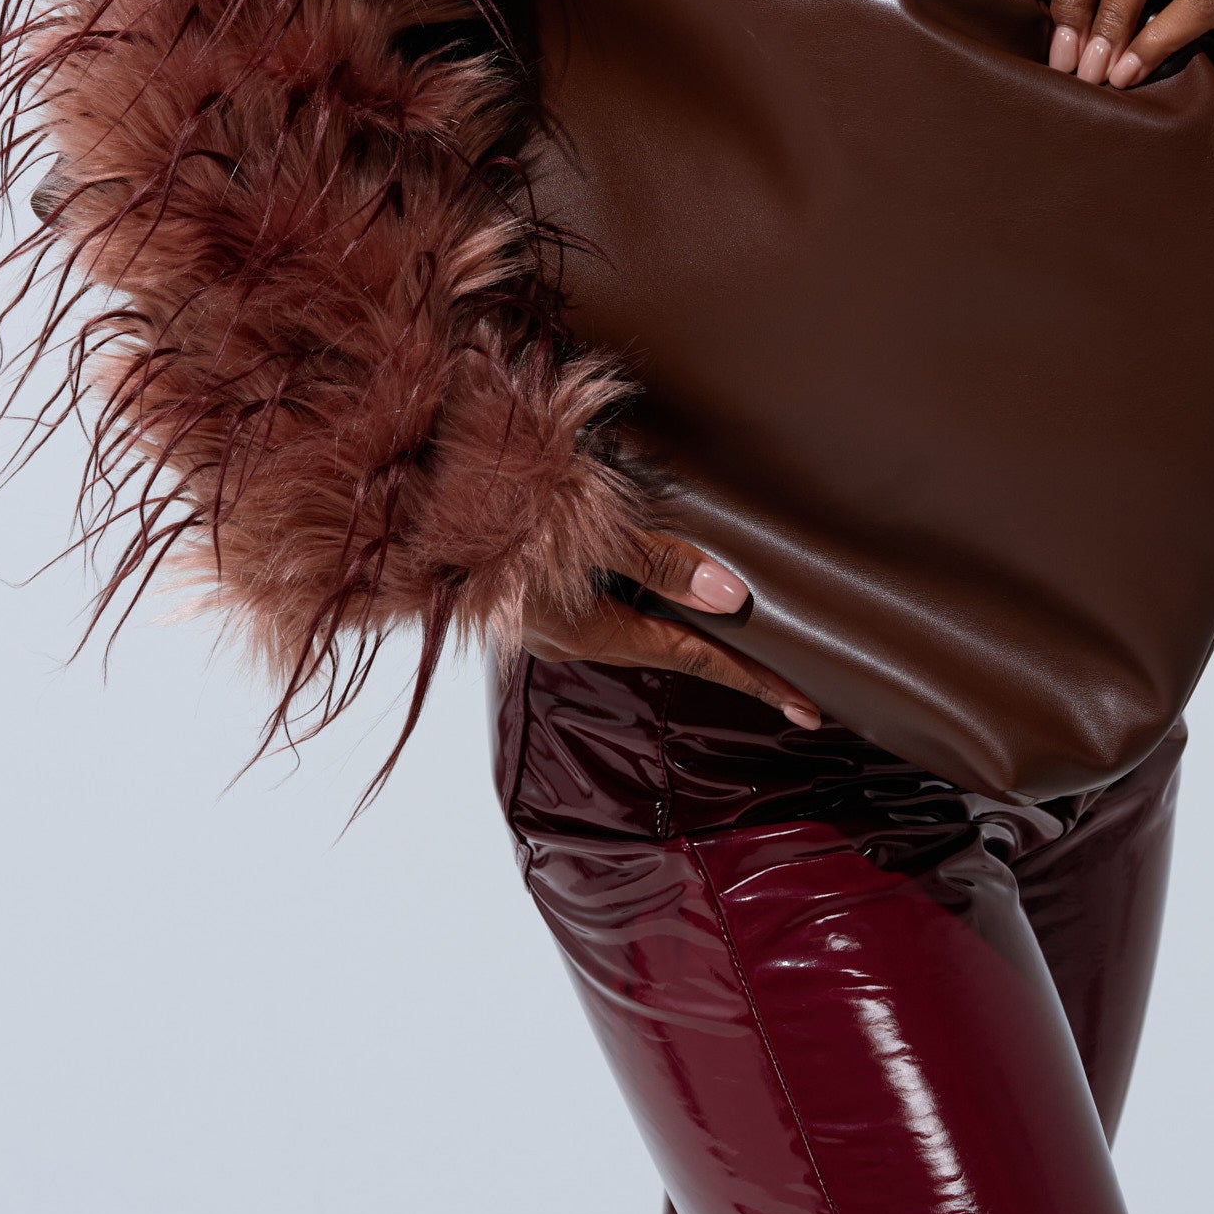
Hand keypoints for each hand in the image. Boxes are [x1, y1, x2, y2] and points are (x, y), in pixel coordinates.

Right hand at [517, 527, 821, 726]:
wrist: (406, 506)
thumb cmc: (495, 510)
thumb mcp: (586, 532)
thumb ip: (659, 561)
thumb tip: (730, 594)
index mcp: (591, 631)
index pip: (693, 658)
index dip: (754, 678)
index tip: (807, 708)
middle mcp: (575, 635)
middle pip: (671, 648)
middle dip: (731, 661)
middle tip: (791, 679)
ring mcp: (552, 619)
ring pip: (640, 626)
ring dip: (688, 629)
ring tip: (742, 633)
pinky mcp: (535, 593)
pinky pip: (609, 604)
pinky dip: (648, 601)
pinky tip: (663, 585)